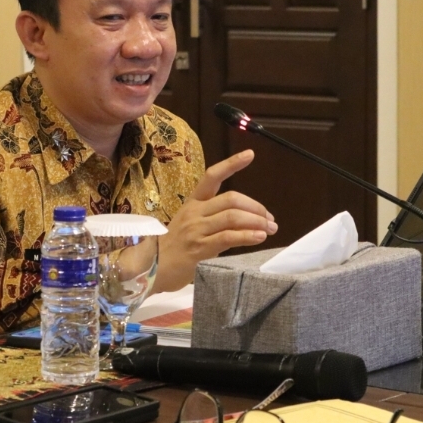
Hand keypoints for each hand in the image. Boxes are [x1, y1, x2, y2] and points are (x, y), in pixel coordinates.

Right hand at [153, 149, 276, 292]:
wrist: (152, 268)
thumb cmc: (174, 247)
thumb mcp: (192, 226)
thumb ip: (215, 220)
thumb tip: (247, 220)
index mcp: (192, 202)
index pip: (212, 176)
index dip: (231, 164)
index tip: (250, 154)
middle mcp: (194, 212)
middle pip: (231, 199)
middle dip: (256, 207)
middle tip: (270, 219)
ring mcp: (196, 229)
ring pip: (232, 217)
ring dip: (257, 222)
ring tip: (270, 229)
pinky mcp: (199, 248)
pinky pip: (228, 237)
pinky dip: (248, 236)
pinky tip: (259, 237)